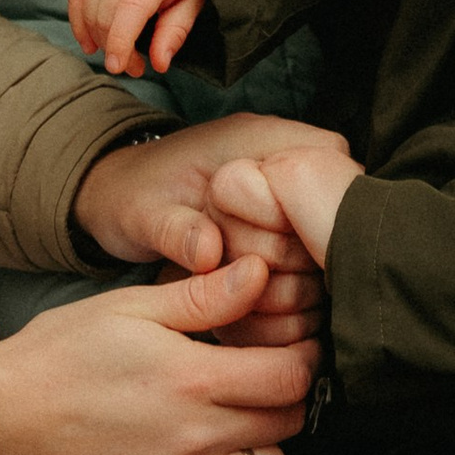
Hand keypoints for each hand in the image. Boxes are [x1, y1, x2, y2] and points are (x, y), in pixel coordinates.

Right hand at [0, 254, 319, 454]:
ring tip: (236, 416)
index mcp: (194, 379)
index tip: (291, 348)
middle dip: (286, 397)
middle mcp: (197, 438)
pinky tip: (209, 454)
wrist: (4, 421)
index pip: (291, 379)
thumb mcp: (130, 307)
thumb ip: (203, 296)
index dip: (301, 359)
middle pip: (287, 425)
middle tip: (263, 376)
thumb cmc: (62, 354)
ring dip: (264, 442)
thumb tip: (259, 271)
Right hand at [69, 0, 203, 76]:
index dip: (120, 42)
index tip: (118, 67)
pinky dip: (78, 22)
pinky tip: (89, 42)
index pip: (129, 11)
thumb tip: (159, 65)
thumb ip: (174, 32)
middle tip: (133, 66)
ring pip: (88, 9)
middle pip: (105, 15)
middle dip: (115, 48)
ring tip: (118, 52)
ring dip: (99, 39)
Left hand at [73, 111, 355, 278]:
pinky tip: (246, 314)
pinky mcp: (286, 238)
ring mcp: (290, 206)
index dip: (313, 210)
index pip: (330, 160)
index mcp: (260, 140)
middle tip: (245, 278)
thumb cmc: (132, 194)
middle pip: (335, 220)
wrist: (119, 201)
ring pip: (326, 257)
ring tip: (241, 298)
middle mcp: (286, 167)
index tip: (269, 251)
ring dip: (289, 289)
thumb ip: (174, 229)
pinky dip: (282, 305)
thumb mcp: (142, 212)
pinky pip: (308, 276)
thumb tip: (210, 252)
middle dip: (295, 263)